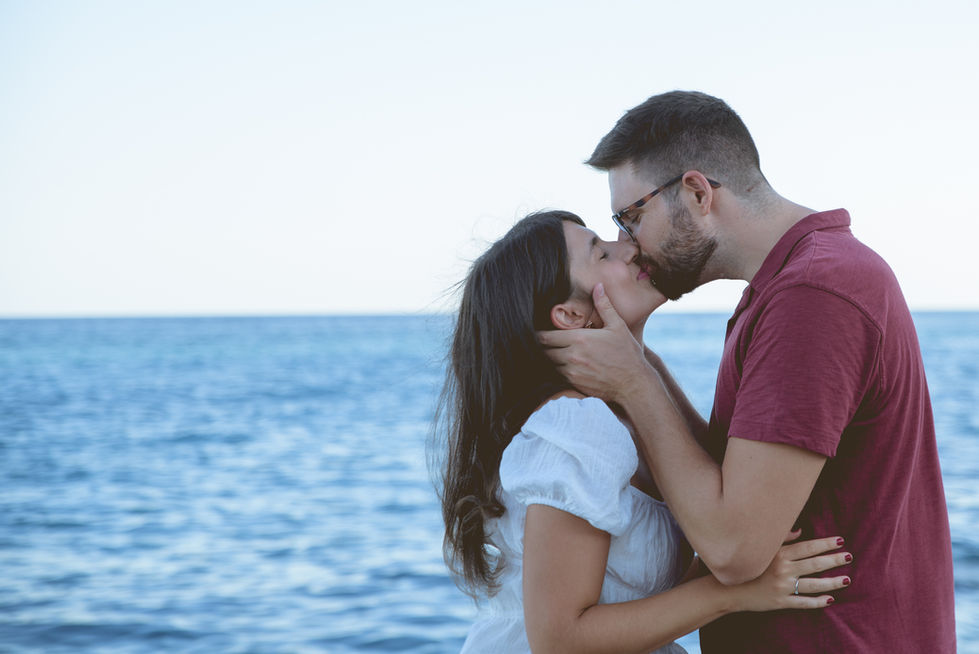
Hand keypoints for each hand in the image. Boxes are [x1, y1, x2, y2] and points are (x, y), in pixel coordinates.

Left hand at [537, 284, 649, 402]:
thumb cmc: (627, 353)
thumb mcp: (618, 326)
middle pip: (545, 351)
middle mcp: (572, 356)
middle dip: (544, 346)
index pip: (546, 336)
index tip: (539, 332)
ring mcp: (572, 372)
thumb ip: (604, 306)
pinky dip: (559, 370)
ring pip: (550, 364)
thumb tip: (598, 286)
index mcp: (580, 339)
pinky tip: (567, 365)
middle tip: (546, 342)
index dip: (540, 334)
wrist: (633, 383)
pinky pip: (558, 376)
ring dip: (551, 359)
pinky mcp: (575, 384)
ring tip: (556, 353)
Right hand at [731, 531, 851, 611]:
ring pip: (813, 584)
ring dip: (832, 582)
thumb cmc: (746, 565)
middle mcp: (782, 569)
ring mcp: (782, 587)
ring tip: (846, 579)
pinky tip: (830, 600)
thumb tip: (800, 530)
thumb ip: (780, 538)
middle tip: (849, 557)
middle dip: (834, 560)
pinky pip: (803, 602)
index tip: (840, 541)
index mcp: (778, 554)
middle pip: (814, 564)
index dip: (824, 544)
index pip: (807, 547)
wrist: (729, 589)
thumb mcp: (761, 549)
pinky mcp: (780, 602)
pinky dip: (817, 602)